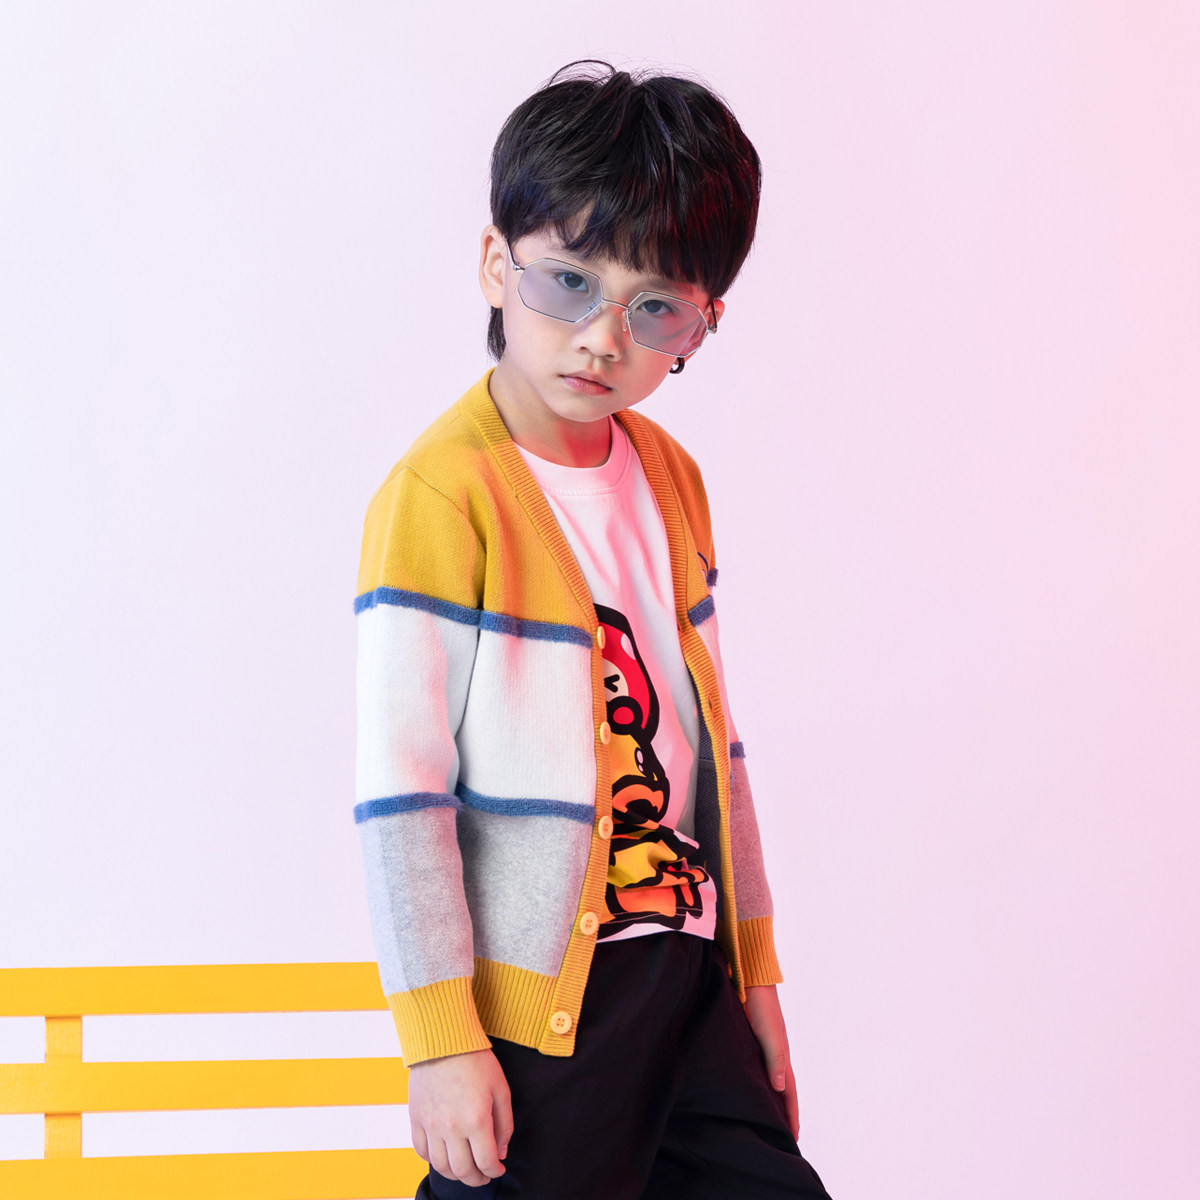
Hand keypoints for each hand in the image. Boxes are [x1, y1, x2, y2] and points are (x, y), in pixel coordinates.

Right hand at [407, 1047, 512, 1185]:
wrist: (443, 1040)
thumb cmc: (476, 1061)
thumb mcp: (501, 1088)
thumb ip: (504, 1124)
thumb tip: (500, 1152)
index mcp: (476, 1120)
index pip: (486, 1162)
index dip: (495, 1171)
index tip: (499, 1168)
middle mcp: (452, 1127)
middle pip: (463, 1171)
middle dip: (477, 1179)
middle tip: (484, 1175)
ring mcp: (431, 1125)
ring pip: (441, 1166)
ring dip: (456, 1174)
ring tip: (465, 1169)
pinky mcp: (416, 1119)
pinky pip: (422, 1152)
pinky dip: (434, 1160)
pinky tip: (444, 1155)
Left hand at [743, 984, 798, 1138]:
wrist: (750, 980)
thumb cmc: (762, 1008)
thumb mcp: (771, 1036)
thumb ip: (775, 1060)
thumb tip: (780, 1090)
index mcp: (782, 1057)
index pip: (789, 1093)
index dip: (791, 1115)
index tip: (793, 1137)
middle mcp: (774, 1055)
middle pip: (781, 1090)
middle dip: (783, 1112)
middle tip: (781, 1134)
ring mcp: (762, 1047)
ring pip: (768, 1080)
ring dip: (769, 1098)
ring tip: (765, 1117)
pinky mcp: (748, 1038)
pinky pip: (755, 1068)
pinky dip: (756, 1082)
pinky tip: (747, 1086)